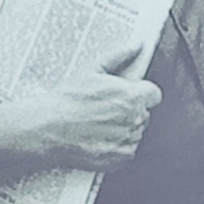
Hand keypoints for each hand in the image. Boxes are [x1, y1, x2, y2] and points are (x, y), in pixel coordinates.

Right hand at [6, 69, 156, 166]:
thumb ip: (119, 56)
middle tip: (106, 107)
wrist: (49, 129)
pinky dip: (118, 144)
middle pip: (143, 112)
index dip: (141, 92)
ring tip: (99, 122)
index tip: (129, 93)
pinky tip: (99, 136)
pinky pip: (129, 149)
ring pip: (136, 131)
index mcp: (131, 96)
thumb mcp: (92, 71)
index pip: (154, 94)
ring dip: (124, 127)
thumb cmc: (67, 101)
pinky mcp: (121, 157)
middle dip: (130, 109)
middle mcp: (134, 119)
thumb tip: (136, 46)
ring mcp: (128, 140)